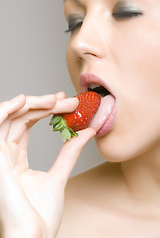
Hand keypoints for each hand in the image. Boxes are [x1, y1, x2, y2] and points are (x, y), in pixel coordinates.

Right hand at [0, 93, 95, 237]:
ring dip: (31, 104)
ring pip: (9, 118)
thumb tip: (87, 132)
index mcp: (16, 160)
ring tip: (53, 99)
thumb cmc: (41, 216)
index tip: (65, 102)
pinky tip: (24, 100)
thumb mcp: (59, 177)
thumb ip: (69, 153)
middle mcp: (5, 155)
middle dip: (43, 105)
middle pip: (20, 118)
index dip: (44, 110)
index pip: (27, 125)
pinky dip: (6, 110)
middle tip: (66, 99)